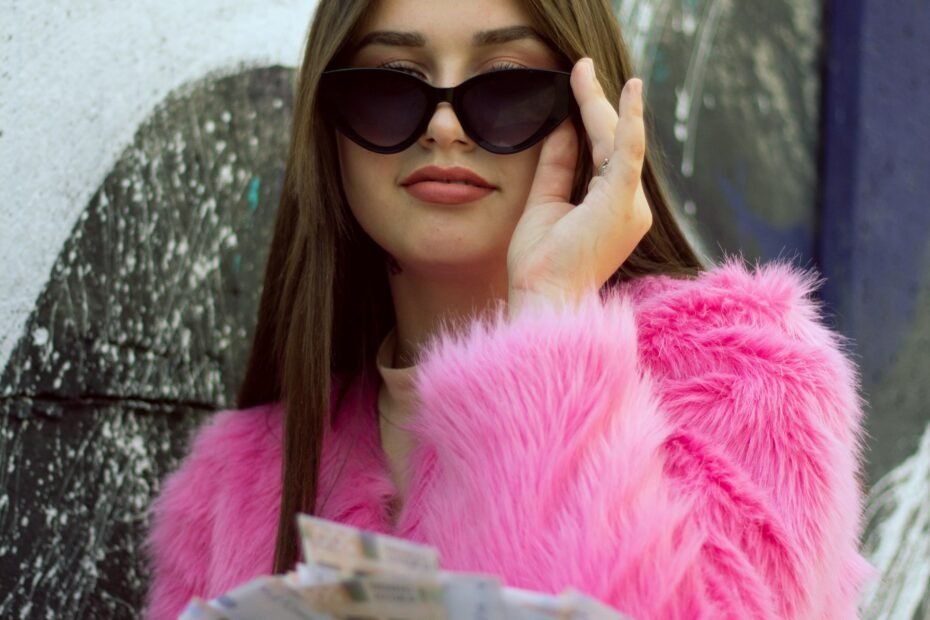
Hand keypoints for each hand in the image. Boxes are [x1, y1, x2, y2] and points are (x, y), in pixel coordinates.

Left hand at [507, 58, 652, 316]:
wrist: (542, 301)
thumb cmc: (542, 265)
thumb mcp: (546, 203)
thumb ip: (557, 165)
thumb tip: (560, 127)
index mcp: (614, 209)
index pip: (604, 153)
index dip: (592, 117)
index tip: (578, 86)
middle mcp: (631, 206)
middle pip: (612, 143)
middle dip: (595, 103)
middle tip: (580, 68)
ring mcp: (630, 205)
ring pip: (615, 142)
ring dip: (599, 104)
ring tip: (583, 71)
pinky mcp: (621, 202)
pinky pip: (627, 152)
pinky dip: (628, 120)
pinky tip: (629, 91)